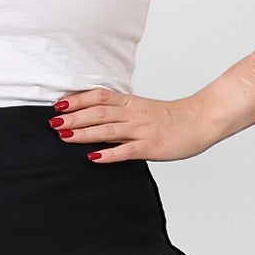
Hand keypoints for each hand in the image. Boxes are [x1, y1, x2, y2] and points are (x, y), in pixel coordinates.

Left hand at [49, 88, 219, 162]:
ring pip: (107, 130)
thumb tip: (96, 119)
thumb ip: (121, 113)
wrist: (201, 120)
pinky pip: (126, 151)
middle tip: (53, 121)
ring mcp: (141, 130)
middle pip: (98, 112)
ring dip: (83, 133)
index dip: (78, 99)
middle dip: (73, 116)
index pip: (99, 96)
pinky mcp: (150, 147)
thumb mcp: (143, 110)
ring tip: (63, 135)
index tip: (59, 103)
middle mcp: (133, 114)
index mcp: (131, 103)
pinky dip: (108, 154)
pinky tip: (92, 157)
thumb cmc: (172, 118)